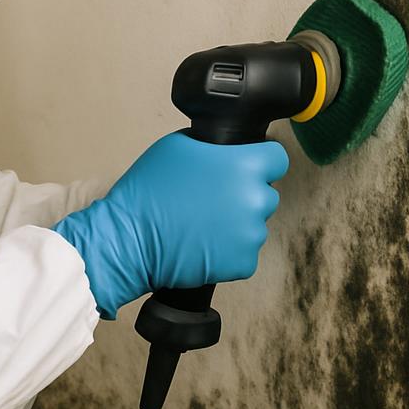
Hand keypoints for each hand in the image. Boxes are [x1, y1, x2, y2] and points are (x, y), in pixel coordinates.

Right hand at [52, 131, 288, 318]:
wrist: (131, 239)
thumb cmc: (149, 191)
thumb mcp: (178, 145)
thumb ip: (213, 145)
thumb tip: (225, 151)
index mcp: (244, 166)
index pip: (277, 158)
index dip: (260, 160)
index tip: (245, 168)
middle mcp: (254, 199)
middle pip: (265, 192)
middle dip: (244, 194)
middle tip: (213, 198)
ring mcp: (251, 234)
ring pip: (254, 224)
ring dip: (236, 223)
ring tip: (204, 223)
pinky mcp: (244, 263)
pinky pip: (245, 252)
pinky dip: (228, 250)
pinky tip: (204, 243)